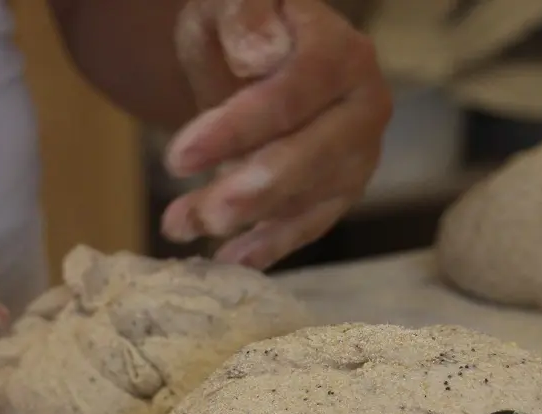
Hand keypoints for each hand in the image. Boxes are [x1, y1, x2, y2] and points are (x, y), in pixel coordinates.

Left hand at [161, 0, 391, 268]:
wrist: (268, 55)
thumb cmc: (248, 28)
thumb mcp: (235, 3)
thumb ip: (246, 14)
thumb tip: (258, 53)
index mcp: (341, 52)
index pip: (292, 95)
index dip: (235, 130)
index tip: (177, 159)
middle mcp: (364, 105)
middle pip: (311, 156)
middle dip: (248, 191)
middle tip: (188, 218)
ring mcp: (360, 152)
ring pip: (307, 197)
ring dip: (245, 221)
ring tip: (181, 228)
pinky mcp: (344, 187)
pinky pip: (312, 223)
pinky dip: (272, 244)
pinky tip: (230, 259)